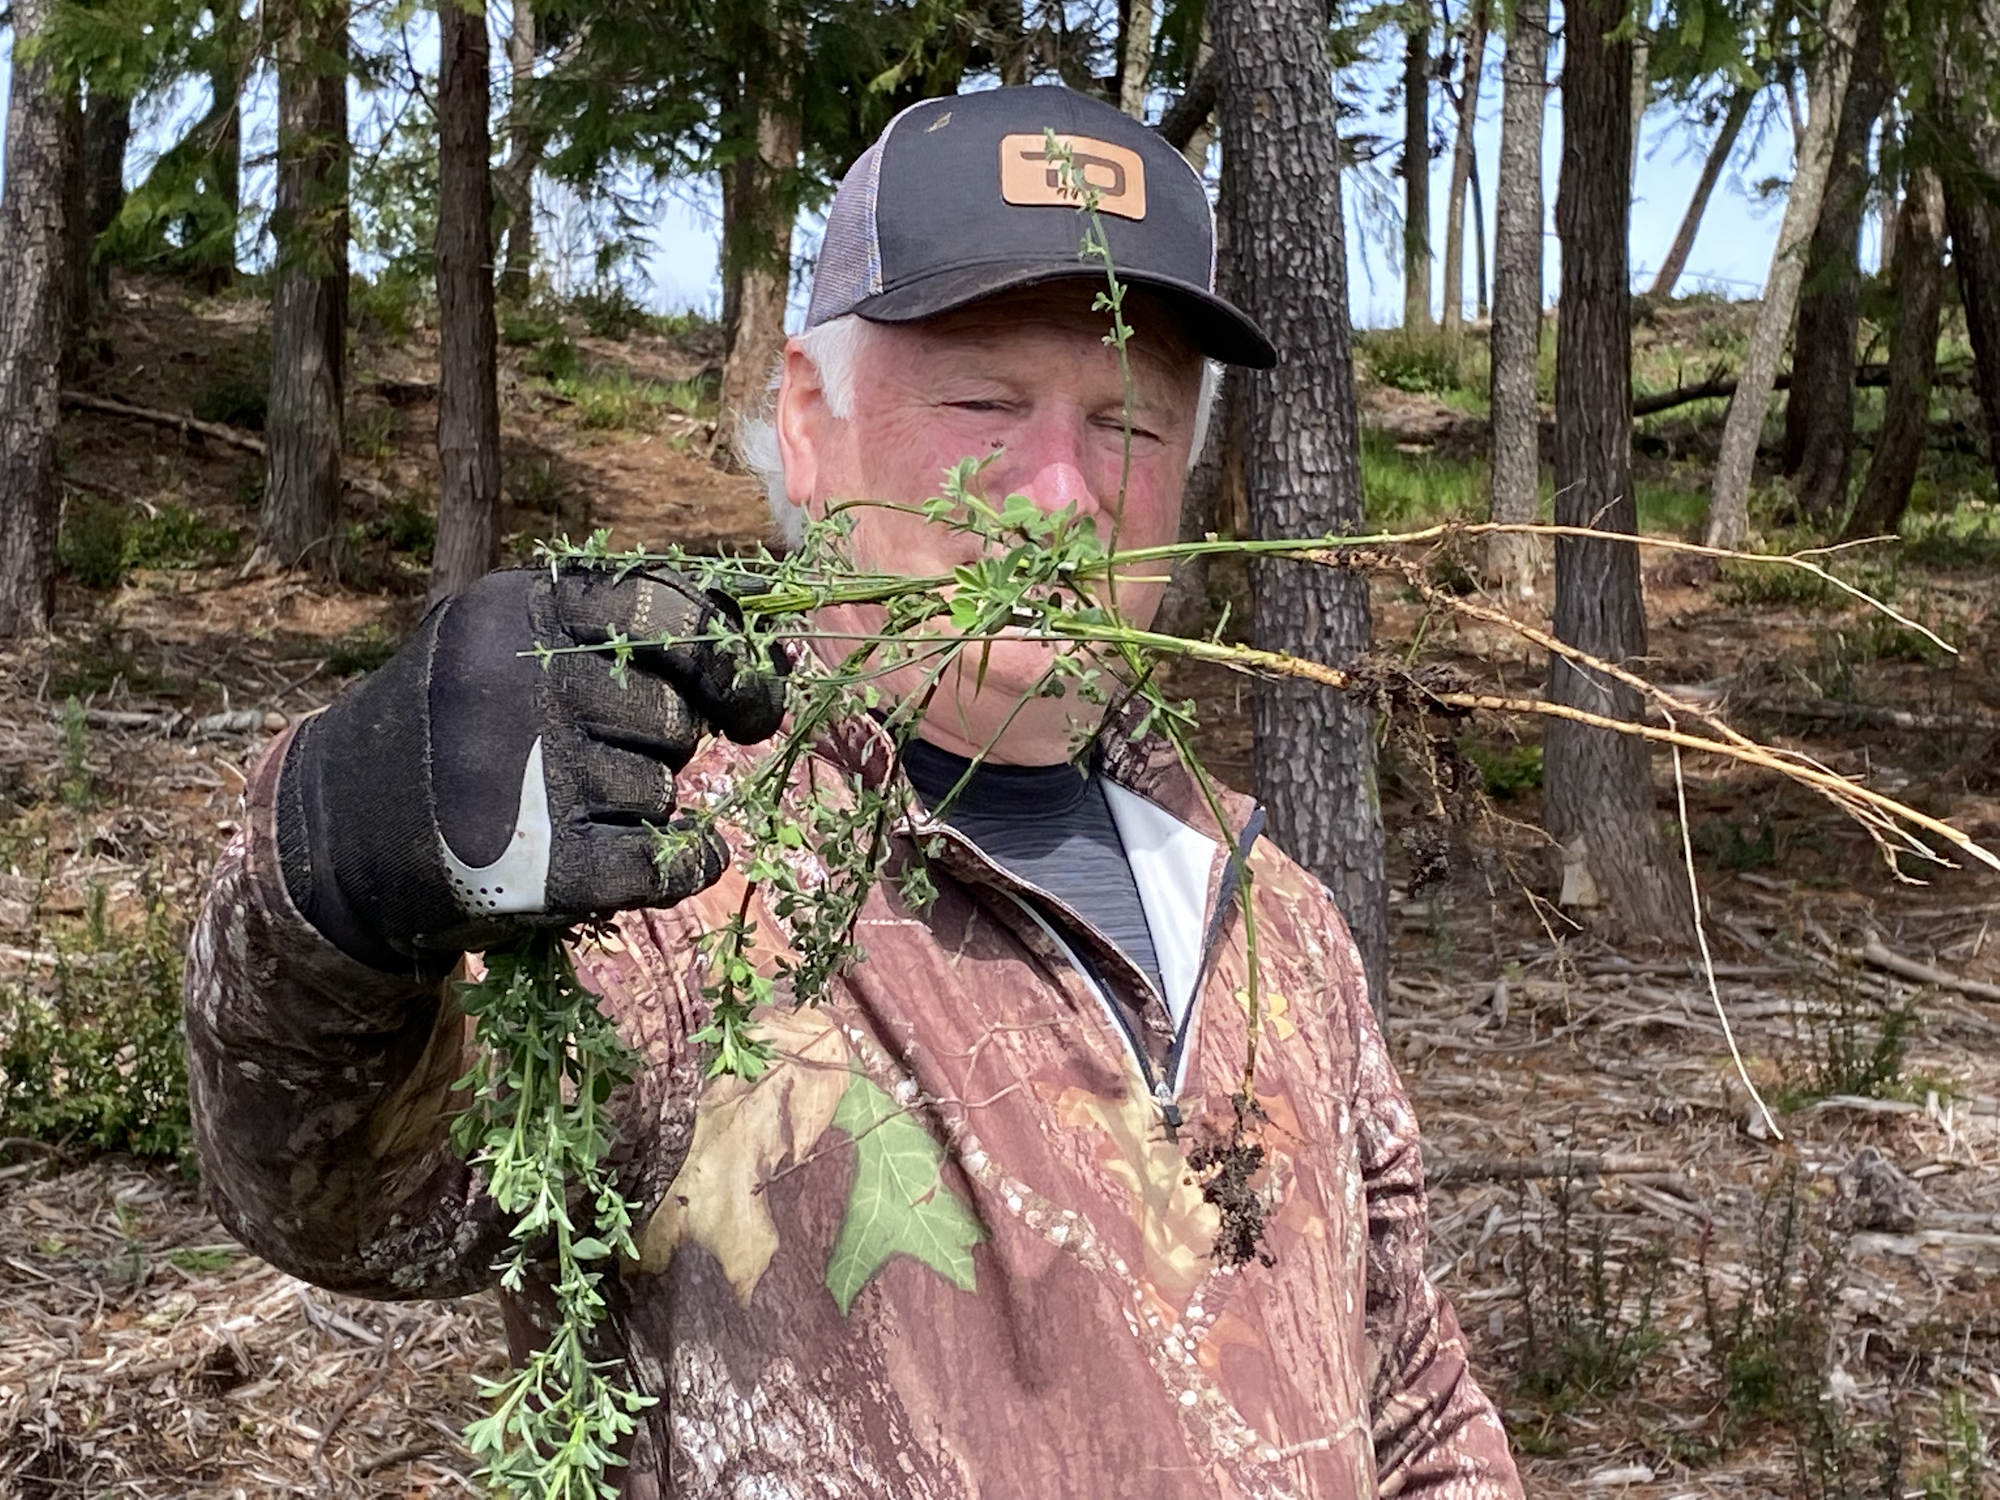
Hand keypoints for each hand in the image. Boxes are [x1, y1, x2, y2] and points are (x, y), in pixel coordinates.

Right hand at [275, 566, 785, 967]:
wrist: (336, 836)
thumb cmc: (453, 732)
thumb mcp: (510, 643)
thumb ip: (628, 635)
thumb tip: (778, 657)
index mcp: (517, 609)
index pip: (667, 610)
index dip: (727, 659)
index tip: (747, 702)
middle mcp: (519, 681)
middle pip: (674, 716)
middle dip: (655, 745)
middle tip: (587, 759)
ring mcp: (528, 774)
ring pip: (663, 792)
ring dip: (636, 807)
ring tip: (555, 806)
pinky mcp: (539, 866)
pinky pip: (668, 863)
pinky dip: (680, 867)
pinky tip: (646, 864)